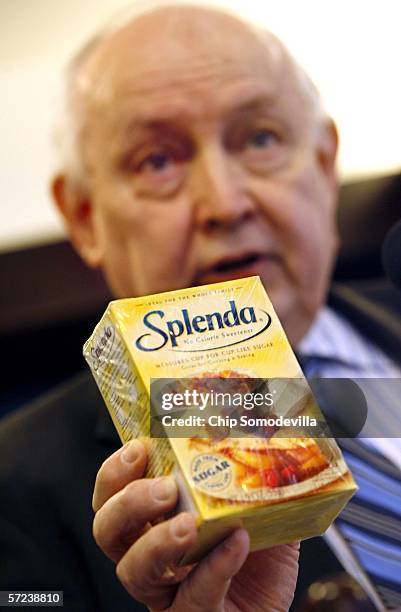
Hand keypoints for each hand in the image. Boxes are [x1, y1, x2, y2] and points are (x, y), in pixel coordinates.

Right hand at [92, 440, 298, 610]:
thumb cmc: (257, 560)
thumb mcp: (259, 506)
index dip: (116, 471)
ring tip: (189, 524)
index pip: (114, 493)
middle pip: (108, 529)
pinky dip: (214, 568)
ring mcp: (166, 592)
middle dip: (129, 503)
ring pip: (133, 571)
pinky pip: (193, 598)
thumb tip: (270, 428)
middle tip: (165, 487)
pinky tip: (237, 545)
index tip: (138, 448)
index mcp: (156, 519)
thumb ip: (256, 473)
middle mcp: (150, 555)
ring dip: (157, 542)